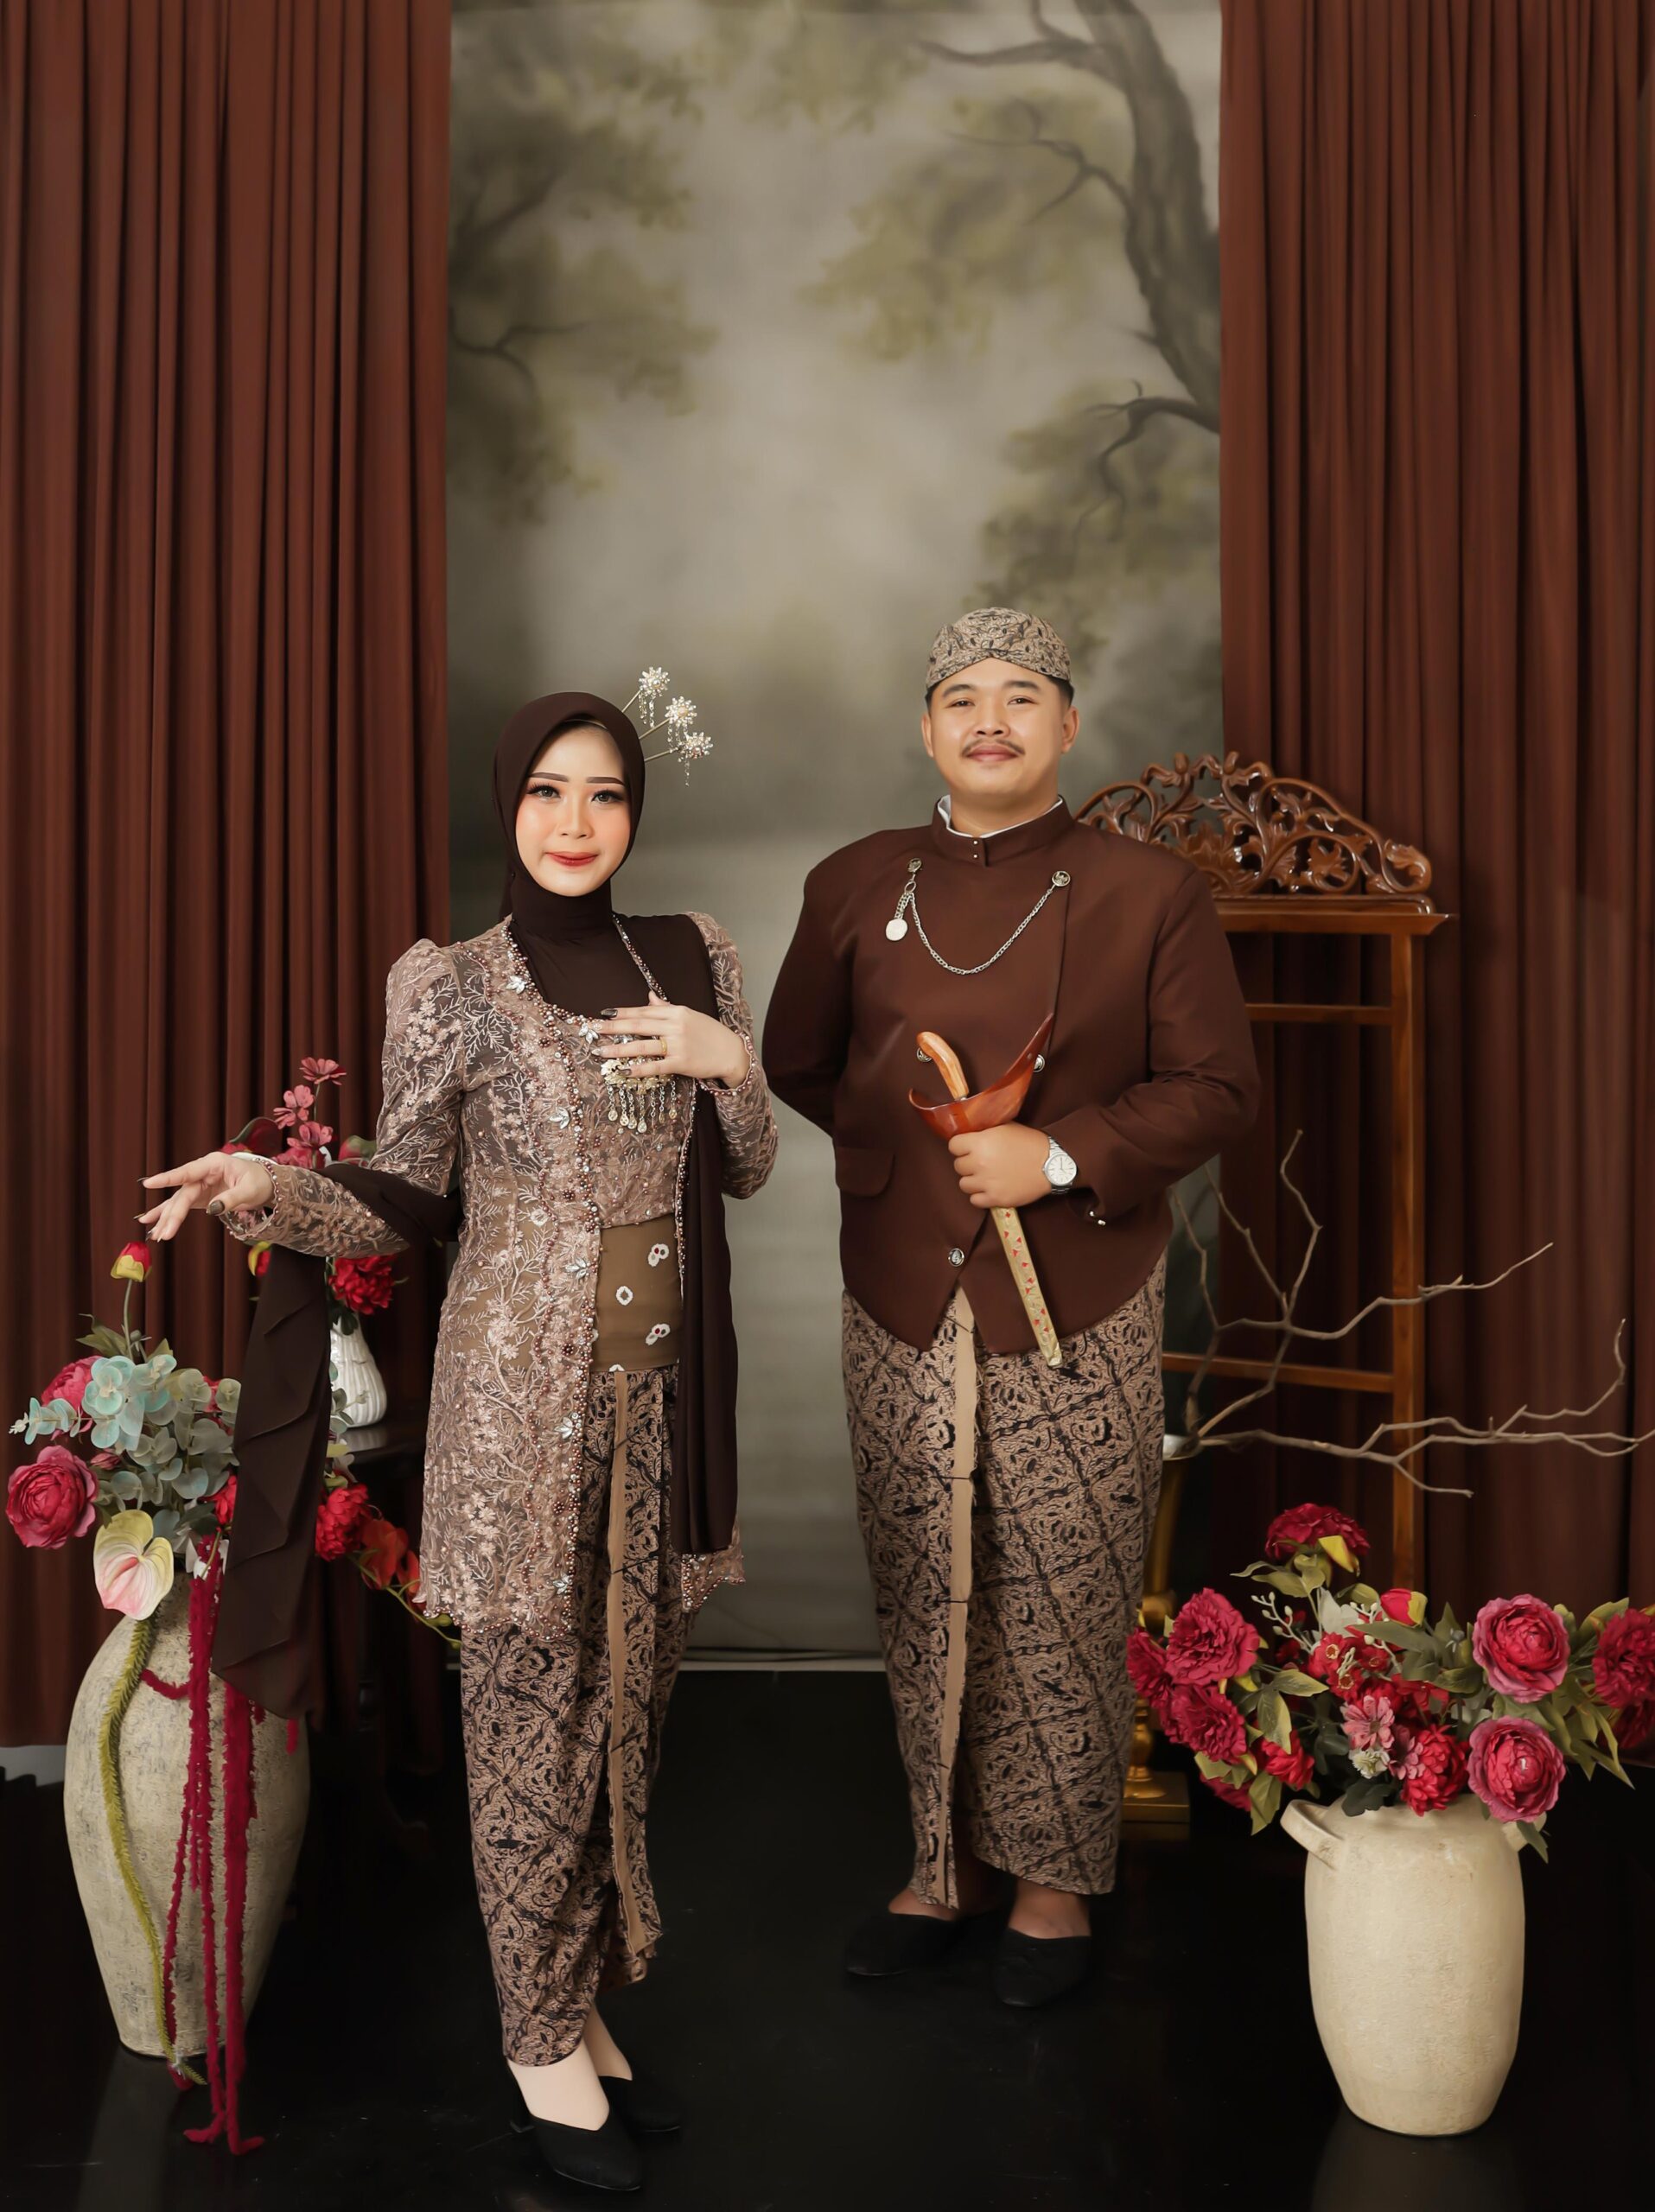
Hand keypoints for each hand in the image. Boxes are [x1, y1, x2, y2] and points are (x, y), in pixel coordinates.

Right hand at [138, 1152, 276, 1239]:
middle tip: (163, 1234)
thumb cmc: (259, 1182)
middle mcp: (202, 1172)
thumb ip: (231, 1198)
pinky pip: (181, 1205)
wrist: (266, 1183)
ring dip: (167, 1218)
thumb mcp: (250, 1190)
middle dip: (172, 1215)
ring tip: (156, 1235)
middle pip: (183, 1194)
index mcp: (214, 1163)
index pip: (188, 1172)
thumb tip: (212, 1209)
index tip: (149, 1184)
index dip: (168, 1178)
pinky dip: (169, 1215)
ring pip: (178, 1201)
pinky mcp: (199, 1196)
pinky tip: (153, 1224)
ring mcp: (199, 1184)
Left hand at [591, 998, 749, 1086]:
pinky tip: (624, 1071)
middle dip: (614, 1027)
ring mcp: (678, 1045)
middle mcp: (676, 1026)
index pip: (644, 1011)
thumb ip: (667, 1007)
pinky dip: (639, 1069)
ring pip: (643, 1046)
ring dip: (619, 1049)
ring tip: (600, 1051)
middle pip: (639, 1026)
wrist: (731, 1052)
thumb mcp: (689, 1015)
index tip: (604, 1013)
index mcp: (677, 1012)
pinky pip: (656, 1066)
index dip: (623, 1012)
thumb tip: (649, 996)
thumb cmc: (709, 1033)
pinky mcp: (681, 1063)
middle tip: (594, 1029)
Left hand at [947, 1123, 1052, 1209]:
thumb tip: (970, 1129)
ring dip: (973, 1180)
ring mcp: (987, 1183)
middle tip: (981, 1162)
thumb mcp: (1005, 1126)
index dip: (961, 1146)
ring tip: (985, 1176)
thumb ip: (985, 1129)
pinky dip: (980, 1196)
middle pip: (958, 1166)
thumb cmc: (1029, 1142)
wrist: (1051, 1163)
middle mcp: (979, 1163)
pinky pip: (974, 1200)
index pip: (953, 1146)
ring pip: (964, 1184)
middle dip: (967, 1163)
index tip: (968, 1147)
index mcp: (980, 1142)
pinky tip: (990, 1188)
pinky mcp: (996, 1199)